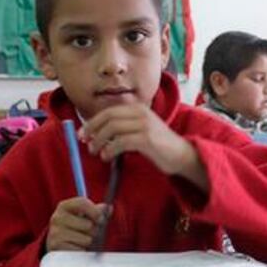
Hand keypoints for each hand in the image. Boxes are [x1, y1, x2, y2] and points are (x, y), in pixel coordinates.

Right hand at [46, 197, 104, 251]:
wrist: (57, 242)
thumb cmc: (76, 226)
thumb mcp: (85, 215)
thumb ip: (98, 211)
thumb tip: (108, 208)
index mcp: (65, 206)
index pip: (82, 203)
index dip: (95, 211)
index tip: (102, 218)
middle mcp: (57, 217)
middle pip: (89, 225)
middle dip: (94, 231)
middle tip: (90, 232)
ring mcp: (56, 233)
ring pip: (87, 240)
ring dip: (88, 242)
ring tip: (81, 240)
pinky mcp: (57, 247)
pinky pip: (80, 250)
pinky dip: (82, 251)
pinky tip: (76, 247)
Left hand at [80, 103, 209, 190]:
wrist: (182, 155)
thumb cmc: (159, 146)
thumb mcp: (141, 130)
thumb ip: (124, 127)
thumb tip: (97, 133)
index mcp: (139, 109)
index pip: (109, 111)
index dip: (93, 122)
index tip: (83, 134)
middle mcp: (141, 113)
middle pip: (108, 118)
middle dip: (93, 130)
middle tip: (87, 144)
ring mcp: (144, 125)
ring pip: (112, 129)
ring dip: (100, 141)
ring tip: (97, 152)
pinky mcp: (146, 139)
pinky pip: (120, 142)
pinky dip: (110, 150)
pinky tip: (108, 157)